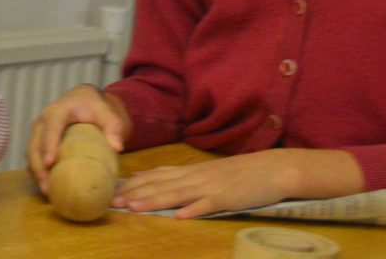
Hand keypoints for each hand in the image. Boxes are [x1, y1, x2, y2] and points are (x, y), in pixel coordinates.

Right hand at [25, 84, 128, 194]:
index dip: (48, 145)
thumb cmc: (94, 106)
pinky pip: (33, 158)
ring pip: (30, 153)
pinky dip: (38, 173)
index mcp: (57, 112)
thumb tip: (116, 148)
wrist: (83, 100)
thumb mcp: (107, 112)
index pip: (50, 129)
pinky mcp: (38, 142)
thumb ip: (114, 127)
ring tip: (47, 192)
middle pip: (34, 145)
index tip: (50, 163)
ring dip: (36, 173)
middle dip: (38, 167)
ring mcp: (38, 132)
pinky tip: (47, 188)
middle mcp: (42, 121)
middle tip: (47, 187)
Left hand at [113, 148, 361, 217]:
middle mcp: (196, 177)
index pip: (156, 176)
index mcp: (191, 172)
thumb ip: (181, 177)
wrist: (274, 168)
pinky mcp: (229, 198)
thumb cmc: (240, 173)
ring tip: (134, 207)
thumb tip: (152, 180)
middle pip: (160, 185)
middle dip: (134, 193)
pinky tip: (180, 217)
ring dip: (154, 200)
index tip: (111, 190)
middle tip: (111, 201)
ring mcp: (212, 187)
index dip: (132, 184)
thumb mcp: (206, 172)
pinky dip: (194, 210)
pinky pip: (209, 204)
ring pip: (178, 194)